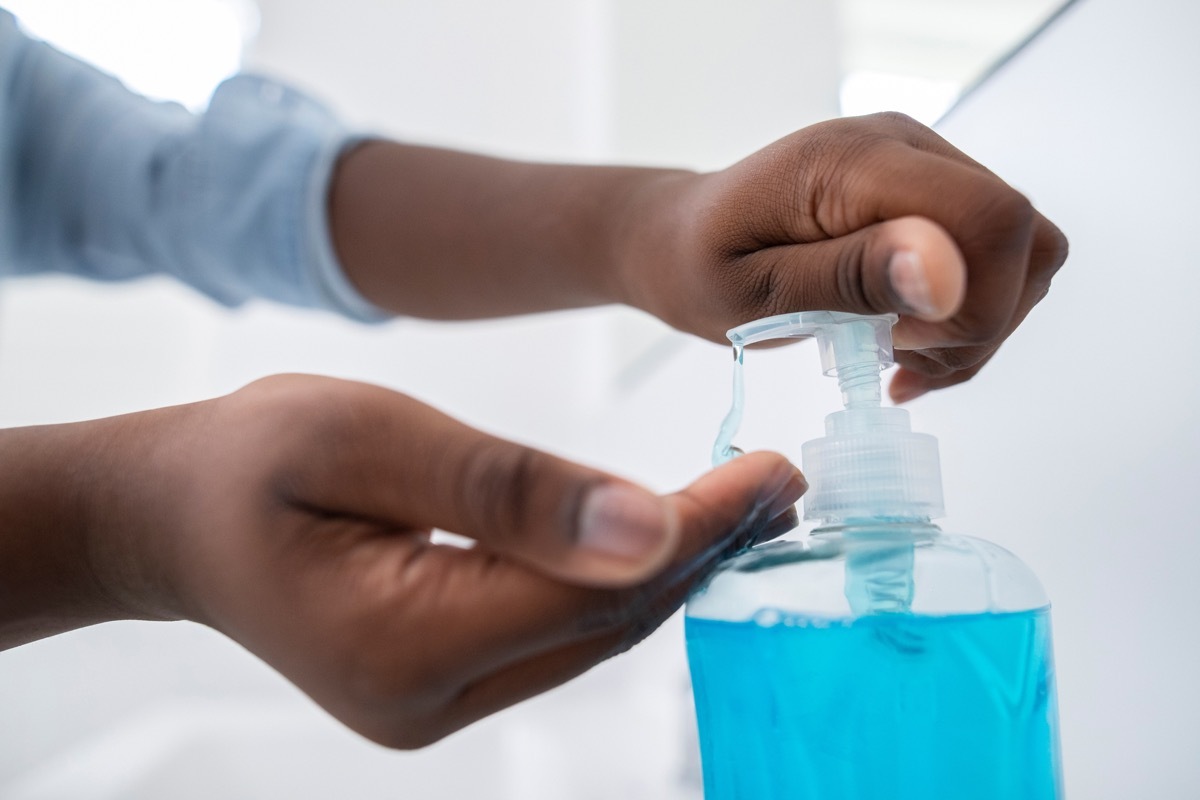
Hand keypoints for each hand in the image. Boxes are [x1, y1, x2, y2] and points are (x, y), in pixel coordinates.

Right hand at [9, 376, 802, 747]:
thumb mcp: (369, 437)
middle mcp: (423, 701)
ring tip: (747, 503)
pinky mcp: (438, 686)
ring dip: (671, 567)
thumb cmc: (252, 459)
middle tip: (781, 482)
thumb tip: (649, 523)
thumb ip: (507, 488)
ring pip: (587, 635)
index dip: (694, 532)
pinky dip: (614, 582)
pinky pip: (554, 634)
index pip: (591, 594)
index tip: (770, 472)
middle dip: (703, 551)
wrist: (176, 514)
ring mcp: (431, 705)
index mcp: (399, 643)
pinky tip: (660, 534)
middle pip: (604, 625)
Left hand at [620, 112, 1068, 401]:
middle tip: (895, 361)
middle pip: (1020, 237)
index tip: (902, 347)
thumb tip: (945, 272)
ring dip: (975, 327)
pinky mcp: (928, 194)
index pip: (990, 217)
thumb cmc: (703, 269)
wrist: (684, 240)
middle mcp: (905, 146)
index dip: (978, 302)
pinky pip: (994, 260)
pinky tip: (907, 346)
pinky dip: (967, 317)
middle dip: (977, 325)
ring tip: (896, 358)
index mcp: (856, 161)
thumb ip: (850, 276)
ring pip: (1021, 253)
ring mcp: (923, 164)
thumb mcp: (757, 293)